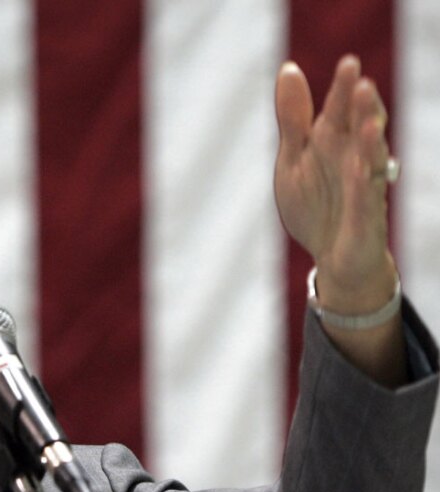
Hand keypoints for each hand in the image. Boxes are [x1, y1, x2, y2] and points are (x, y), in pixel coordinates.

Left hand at [273, 55, 404, 386]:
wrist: (331, 260)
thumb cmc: (315, 204)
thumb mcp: (293, 157)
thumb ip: (292, 118)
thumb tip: (288, 68)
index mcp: (333, 144)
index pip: (340, 111)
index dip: (344, 90)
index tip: (349, 63)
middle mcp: (353, 161)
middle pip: (359, 131)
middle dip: (362, 109)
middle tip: (362, 83)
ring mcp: (363, 189)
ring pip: (369, 162)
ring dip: (369, 142)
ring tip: (368, 121)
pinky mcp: (365, 219)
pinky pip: (365, 200)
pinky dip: (362, 185)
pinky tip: (360, 170)